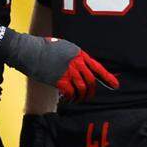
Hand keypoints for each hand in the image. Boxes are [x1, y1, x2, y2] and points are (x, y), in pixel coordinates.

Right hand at [4, 30, 118, 102]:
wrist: (30, 51)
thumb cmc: (45, 48)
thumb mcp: (64, 47)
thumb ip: (74, 57)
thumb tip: (82, 69)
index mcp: (79, 54)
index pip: (97, 67)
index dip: (107, 78)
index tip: (116, 85)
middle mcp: (76, 63)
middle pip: (91, 81)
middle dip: (91, 91)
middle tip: (89, 96)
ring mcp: (69, 72)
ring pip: (82, 89)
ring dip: (81, 97)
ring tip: (77, 99)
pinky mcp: (60, 80)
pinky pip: (71, 93)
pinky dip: (71, 98)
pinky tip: (67, 99)